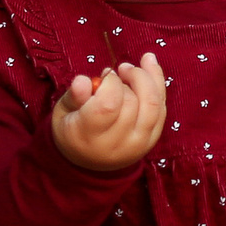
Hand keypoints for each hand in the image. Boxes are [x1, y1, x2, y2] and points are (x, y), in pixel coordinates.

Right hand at [51, 52, 167, 171]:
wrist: (88, 161)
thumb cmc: (72, 129)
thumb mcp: (63, 113)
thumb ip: (73, 96)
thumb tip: (82, 80)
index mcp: (90, 137)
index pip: (108, 105)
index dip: (110, 82)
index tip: (104, 76)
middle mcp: (118, 144)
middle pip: (132, 103)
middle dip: (126, 79)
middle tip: (114, 72)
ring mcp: (139, 144)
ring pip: (153, 104)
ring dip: (146, 78)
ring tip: (129, 68)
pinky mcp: (152, 139)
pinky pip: (161, 108)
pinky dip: (158, 83)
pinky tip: (148, 64)